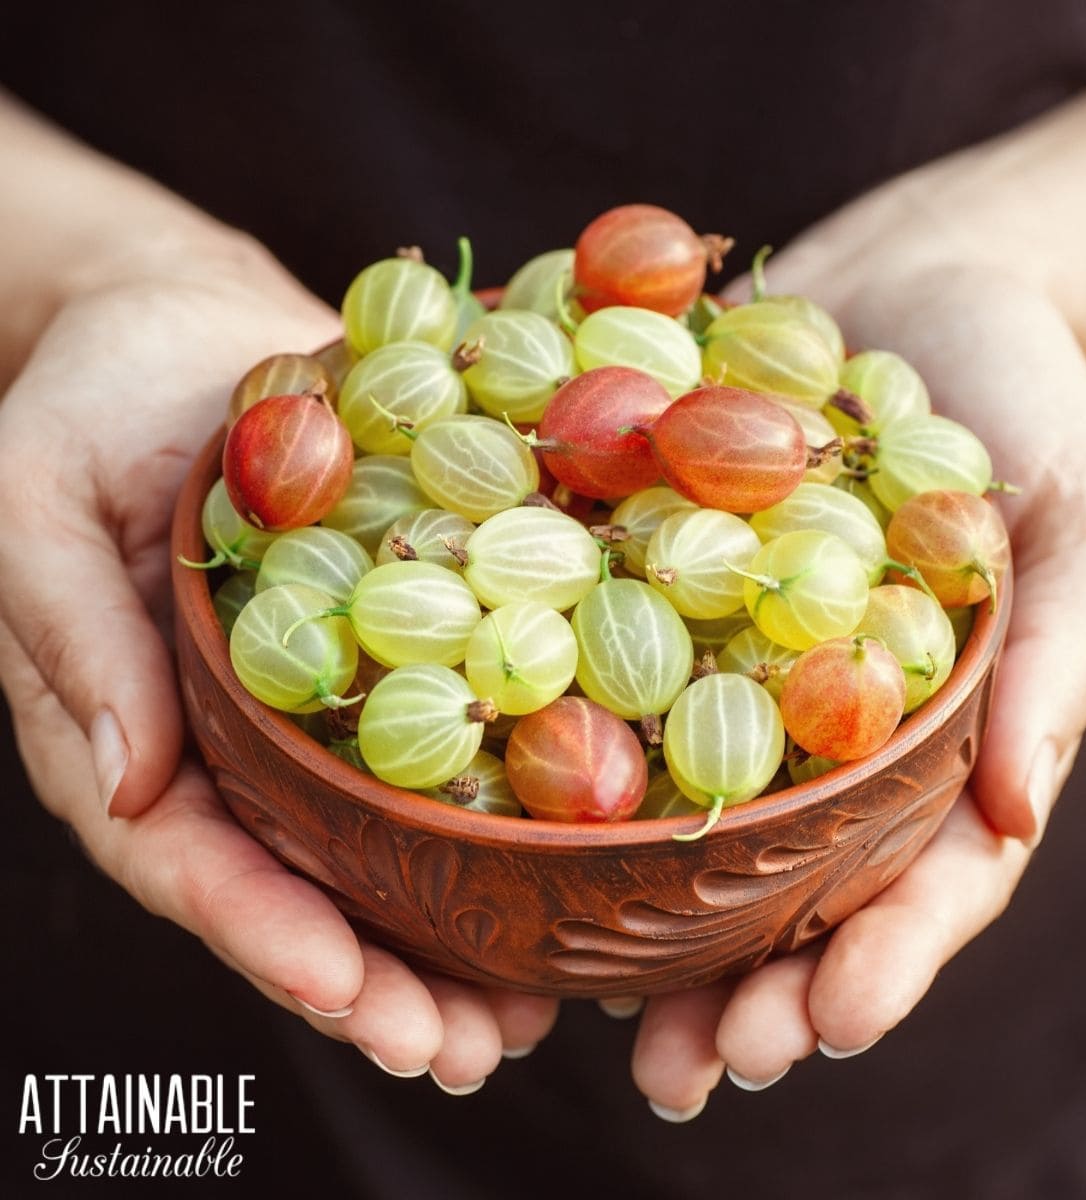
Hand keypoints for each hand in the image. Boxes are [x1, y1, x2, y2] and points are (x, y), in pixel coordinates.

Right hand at [0, 239, 556, 1087]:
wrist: (189, 331)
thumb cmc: (89, 407)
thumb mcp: (37, 501)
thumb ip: (66, 638)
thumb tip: (123, 782)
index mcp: (140, 731)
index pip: (197, 862)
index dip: (267, 936)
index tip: (350, 994)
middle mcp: (236, 744)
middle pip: (306, 887)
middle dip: (381, 980)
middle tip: (467, 1052)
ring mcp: (319, 706)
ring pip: (383, 845)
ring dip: (454, 936)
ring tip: (530, 1016)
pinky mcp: (393, 652)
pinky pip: (444, 742)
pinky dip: (499, 814)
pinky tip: (570, 870)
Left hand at [626, 186, 1085, 1117]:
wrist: (905, 280)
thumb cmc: (1018, 393)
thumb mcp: (1075, 515)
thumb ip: (1058, 657)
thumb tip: (1021, 813)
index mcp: (946, 733)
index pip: (929, 876)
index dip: (887, 960)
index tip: (830, 1029)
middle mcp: (837, 729)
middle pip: (799, 889)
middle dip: (753, 990)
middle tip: (692, 1073)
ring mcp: (743, 674)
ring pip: (698, 832)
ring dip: (650, 937)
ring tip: (595, 1024)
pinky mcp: (665, 609)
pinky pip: (616, 701)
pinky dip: (577, 782)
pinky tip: (515, 851)